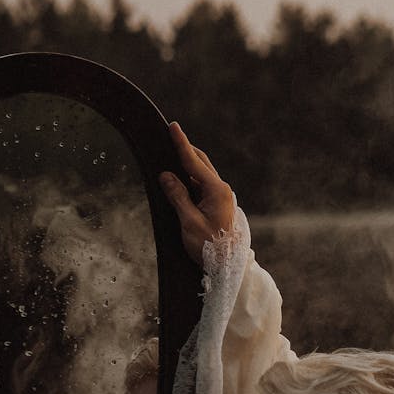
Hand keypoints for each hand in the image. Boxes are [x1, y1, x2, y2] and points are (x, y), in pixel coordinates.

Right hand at [159, 122, 234, 264]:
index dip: (181, 144)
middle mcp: (222, 190)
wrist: (227, 266)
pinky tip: (180, 181)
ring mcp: (222, 197)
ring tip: (171, 158)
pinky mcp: (219, 205)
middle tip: (170, 137)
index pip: (194, 162)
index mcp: (217, 191)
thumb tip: (166, 176)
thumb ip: (178, 197)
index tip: (173, 126)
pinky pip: (202, 186)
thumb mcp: (189, 222)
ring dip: (187, 166)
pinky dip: (190, 180)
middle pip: (200, 163)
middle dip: (185, 151)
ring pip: (202, 174)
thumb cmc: (209, 247)